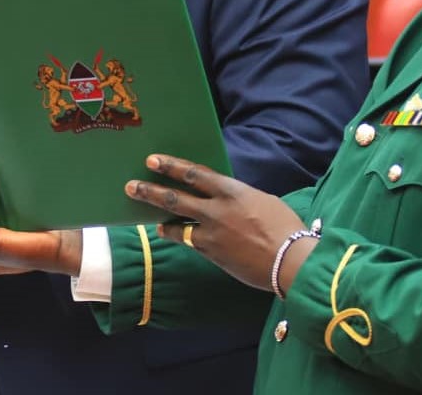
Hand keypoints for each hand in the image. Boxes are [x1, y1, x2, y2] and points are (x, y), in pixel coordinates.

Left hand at [126, 154, 306, 290]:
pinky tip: (166, 232)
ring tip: (143, 213)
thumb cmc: (284, 227)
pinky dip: (176, 235)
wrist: (290, 260)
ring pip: (176, 223)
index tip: (153, 160)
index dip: (171, 166)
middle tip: (131, 185)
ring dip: (158, 217)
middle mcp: (217, 210)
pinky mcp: (212, 254)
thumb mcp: (262, 201)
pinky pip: (187, 241)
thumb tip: (224, 196)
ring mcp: (212, 233)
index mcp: (232, 191)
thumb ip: (238, 197)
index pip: (195, 174)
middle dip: (150, 191)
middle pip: (175, 197)